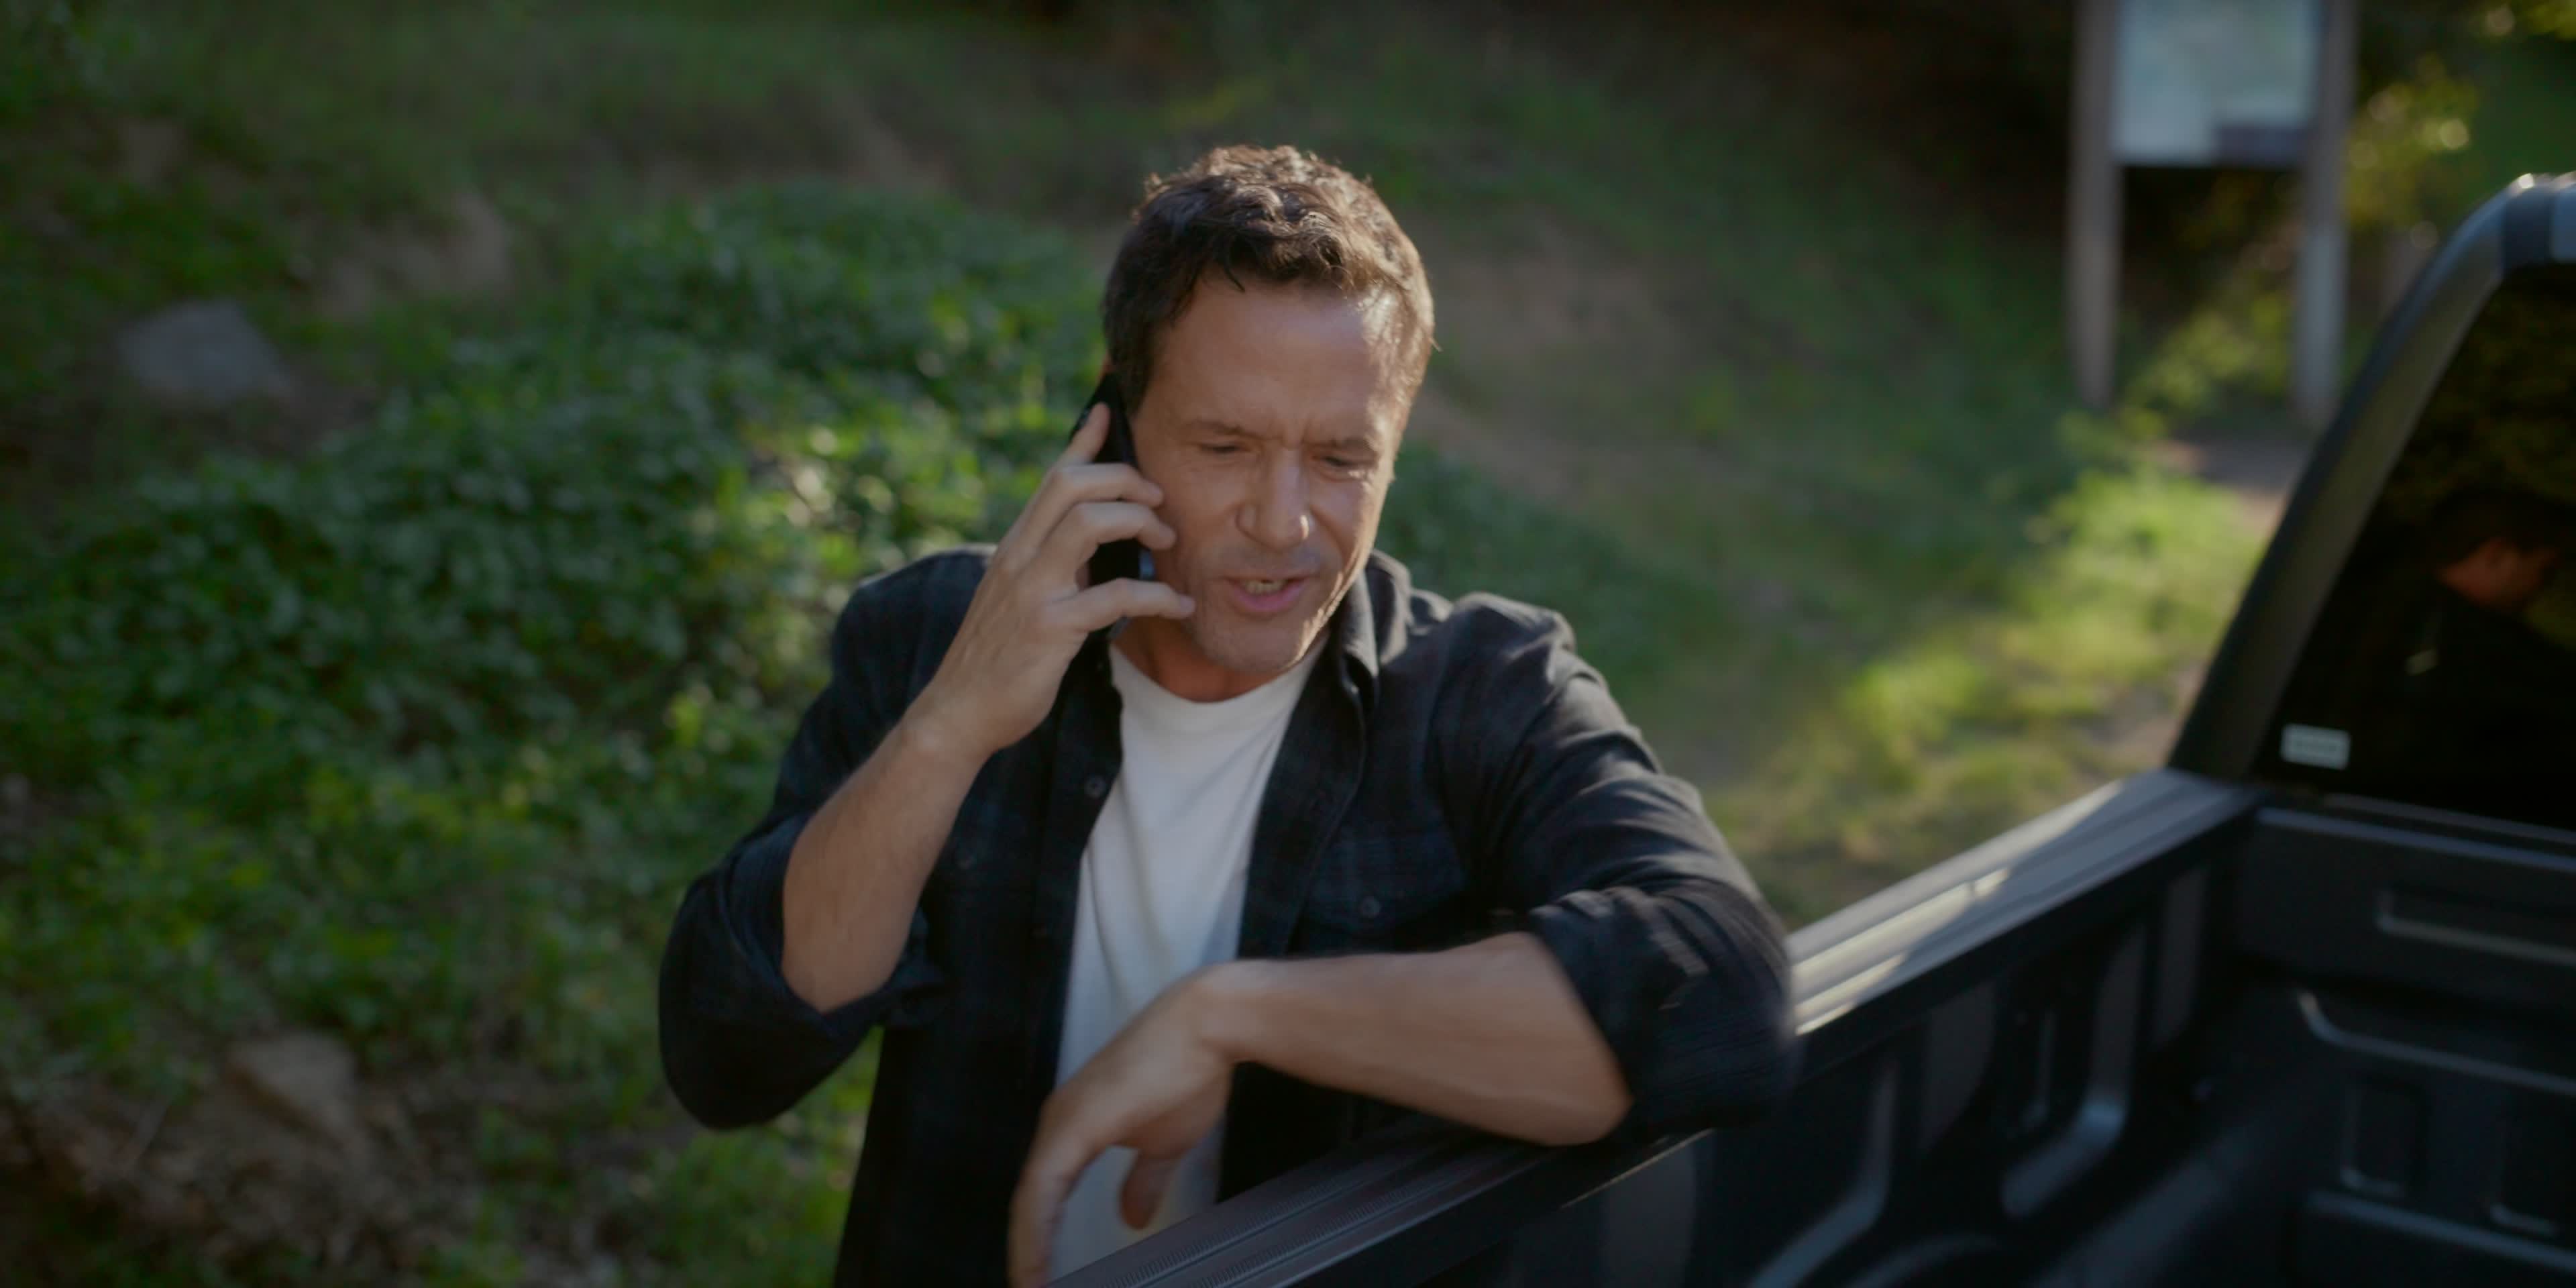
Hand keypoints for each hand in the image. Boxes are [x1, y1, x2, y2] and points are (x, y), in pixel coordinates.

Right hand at [909, 405, 1192, 761]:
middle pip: (1071, 484)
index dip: (1083, 442)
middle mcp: (1019, 557)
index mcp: (1016, 546)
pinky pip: (1113, 596)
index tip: (1108, 412)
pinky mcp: (1049, 628)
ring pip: (1088, 522)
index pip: (1052, 478)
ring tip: (1168, 544)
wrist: (959, 713)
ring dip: (1139, 522)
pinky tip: (1179, 607)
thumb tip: (1090, 540)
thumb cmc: (997, 658)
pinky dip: (1157, 597)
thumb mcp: (1019, 597)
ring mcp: (1031, 590)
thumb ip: (1049, 564)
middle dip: (1124, 479)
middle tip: (1160, 500)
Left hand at [1008, 969, 1239, 1286]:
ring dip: (1027, 1249)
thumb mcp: (1165, 1143)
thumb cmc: (1188, 1073)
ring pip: (1029, 1200)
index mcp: (1075, 1127)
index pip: (1044, 1195)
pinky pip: (1042, 1191)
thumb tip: (1132, 1218)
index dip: (1038, 1240)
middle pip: (1030, 1200)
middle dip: (1028, 1251)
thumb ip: (1143, 1180)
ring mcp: (1061, 1122)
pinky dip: (1035, 1232)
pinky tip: (1035, 1265)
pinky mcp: (1072, 1126)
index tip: (1042, 1282)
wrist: (1206, 1027)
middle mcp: (1058, 1122)